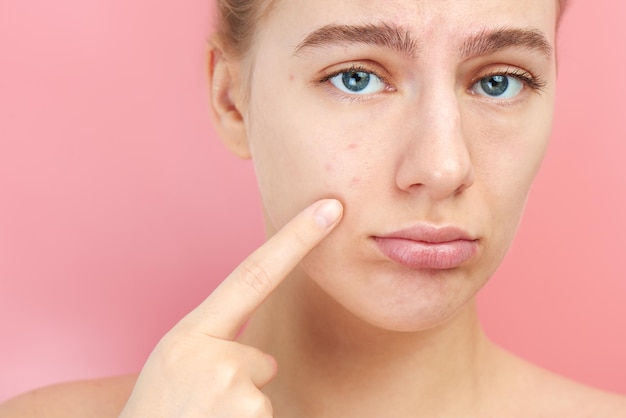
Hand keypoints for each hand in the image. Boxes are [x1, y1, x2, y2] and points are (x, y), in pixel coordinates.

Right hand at [119, 199, 342, 417]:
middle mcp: (215, 355)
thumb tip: (267, 363)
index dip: (296, 239)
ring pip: (261, 393)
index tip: (330, 209)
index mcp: (191, 333)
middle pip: (260, 361)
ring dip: (239, 412)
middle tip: (196, 406)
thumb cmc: (156, 411)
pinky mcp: (252, 416)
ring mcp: (234, 390)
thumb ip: (216, 345)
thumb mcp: (174, 364)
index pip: (254, 274)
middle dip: (240, 386)